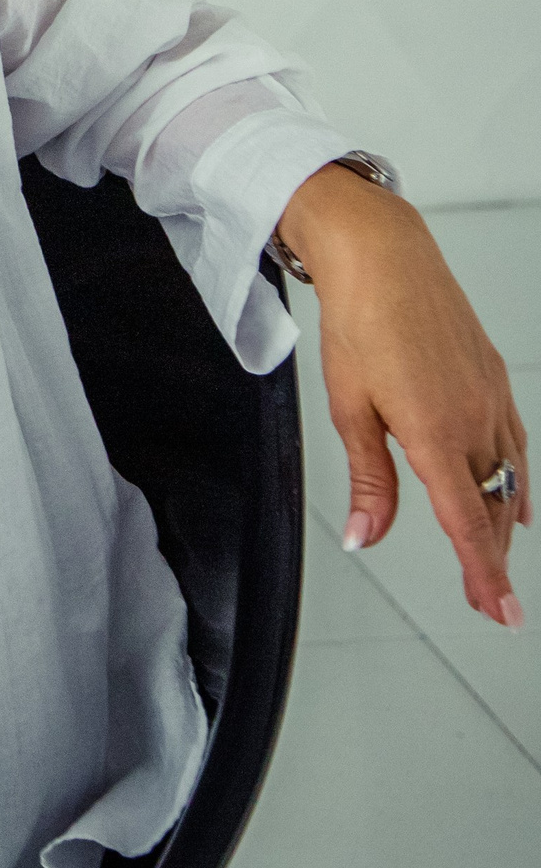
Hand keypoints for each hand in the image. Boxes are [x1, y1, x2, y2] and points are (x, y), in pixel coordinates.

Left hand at [280, 165, 529, 627]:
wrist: (383, 253)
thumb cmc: (359, 320)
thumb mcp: (350, 408)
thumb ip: (368, 480)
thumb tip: (367, 536)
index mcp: (436, 434)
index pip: (467, 525)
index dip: (486, 575)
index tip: (502, 613)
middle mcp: (475, 419)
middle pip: (491, 508)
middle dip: (491, 559)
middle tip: (491, 601)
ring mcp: (490, 396)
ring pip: (507, 478)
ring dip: (502, 521)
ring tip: (498, 557)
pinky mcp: (493, 376)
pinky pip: (515, 442)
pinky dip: (516, 478)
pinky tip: (516, 493)